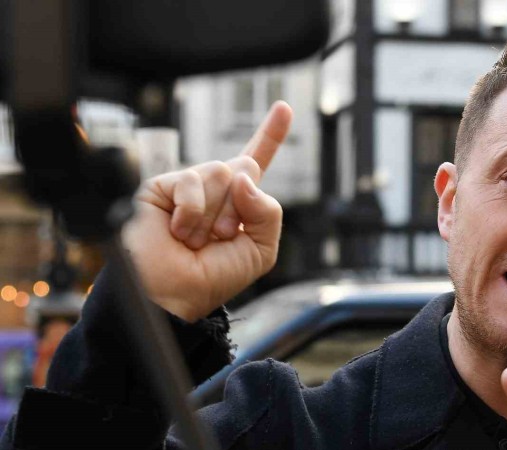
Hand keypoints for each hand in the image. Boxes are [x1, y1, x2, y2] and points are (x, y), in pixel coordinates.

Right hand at [122, 101, 291, 321]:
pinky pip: (191, 181)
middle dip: (240, 207)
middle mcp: (214, 190)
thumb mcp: (260, 251)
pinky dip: (191, 211)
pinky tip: (177, 230)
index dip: (271, 135)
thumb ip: (268, 213)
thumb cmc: (212, 278)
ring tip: (195, 239)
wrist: (172, 296)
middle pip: (245, 166)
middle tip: (222, 236)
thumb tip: (243, 177)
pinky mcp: (162, 186)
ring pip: (220, 171)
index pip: (257, 160)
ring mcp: (188, 186)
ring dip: (214, 213)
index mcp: (239, 203)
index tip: (284, 107)